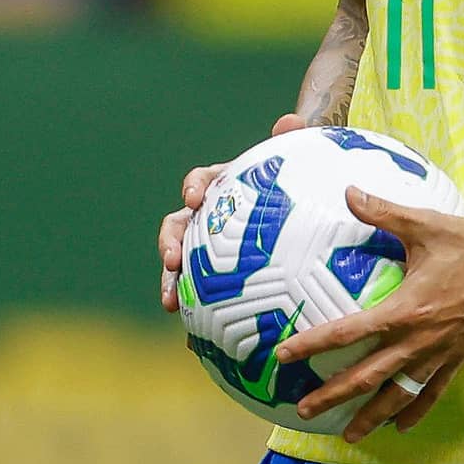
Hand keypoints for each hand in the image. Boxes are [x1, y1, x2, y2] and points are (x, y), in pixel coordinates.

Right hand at [158, 113, 312, 311]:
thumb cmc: (290, 188)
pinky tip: (194, 342)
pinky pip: (199, 298)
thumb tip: (290, 121)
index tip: (194, 199)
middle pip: (177, 227)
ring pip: (178, 265)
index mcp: (222, 188)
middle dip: (169, 243)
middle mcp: (206, 219)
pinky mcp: (213, 281)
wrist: (294, 215)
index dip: (194, 188)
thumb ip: (288, 144)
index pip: (200, 182)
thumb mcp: (291, 168)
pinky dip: (194, 318)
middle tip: (170, 260)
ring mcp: (206, 251)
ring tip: (170, 303)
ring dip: (170, 282)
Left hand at [280, 190, 463, 435]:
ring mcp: (438, 354)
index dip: (313, 344)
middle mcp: (418, 340)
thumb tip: (349, 191)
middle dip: (333, 396)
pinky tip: (400, 428)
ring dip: (371, 416)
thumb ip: (383, 211)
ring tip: (348, 435)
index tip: (284, 356)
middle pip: (367, 376)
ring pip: (398, 394)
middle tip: (304, 411)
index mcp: (405, 309)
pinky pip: (433, 393)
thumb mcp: (426, 224)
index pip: (348, 332)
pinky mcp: (457, 359)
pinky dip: (415, 411)